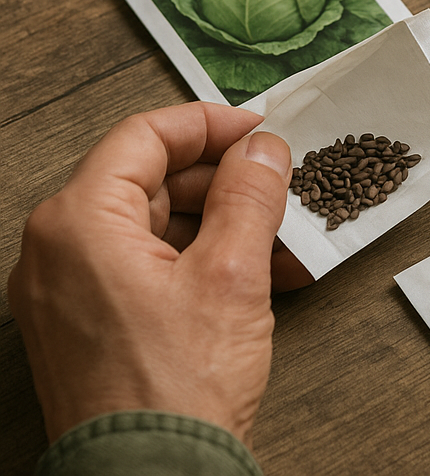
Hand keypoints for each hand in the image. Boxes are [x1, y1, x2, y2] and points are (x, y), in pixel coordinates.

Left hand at [7, 102, 306, 444]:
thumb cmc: (173, 394)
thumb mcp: (231, 274)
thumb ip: (249, 195)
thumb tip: (262, 149)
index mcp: (79, 223)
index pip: (145, 136)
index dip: (209, 125)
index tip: (255, 131)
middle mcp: (60, 250)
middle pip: (151, 179)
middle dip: (224, 182)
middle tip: (275, 185)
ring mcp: (70, 290)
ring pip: (156, 224)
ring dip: (222, 224)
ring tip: (280, 239)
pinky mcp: (90, 322)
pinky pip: (148, 266)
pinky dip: (201, 261)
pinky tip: (258, 275)